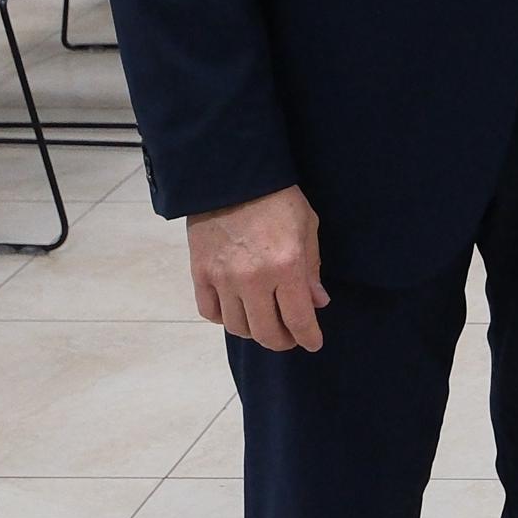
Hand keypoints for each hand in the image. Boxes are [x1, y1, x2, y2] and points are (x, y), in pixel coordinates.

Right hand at [188, 186, 327, 351]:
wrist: (231, 175)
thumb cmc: (277, 198)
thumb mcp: (307, 226)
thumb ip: (312, 268)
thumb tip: (318, 302)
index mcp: (286, 266)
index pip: (299, 320)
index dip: (308, 337)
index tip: (313, 343)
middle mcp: (253, 279)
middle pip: (266, 332)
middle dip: (283, 341)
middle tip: (289, 337)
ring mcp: (223, 278)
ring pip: (237, 327)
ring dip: (254, 331)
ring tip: (264, 321)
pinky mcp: (199, 272)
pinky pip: (210, 312)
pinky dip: (224, 318)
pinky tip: (236, 309)